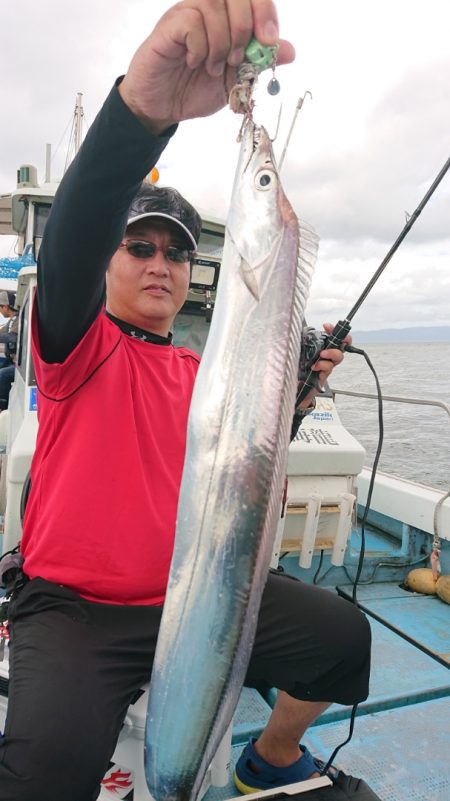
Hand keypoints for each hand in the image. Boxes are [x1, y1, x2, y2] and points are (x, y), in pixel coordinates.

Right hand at [119, 0, 294, 132]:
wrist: (163, 107)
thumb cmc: (195, 88)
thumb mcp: (236, 80)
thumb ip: (260, 63)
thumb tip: (289, 51)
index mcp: (226, 17)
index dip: (265, 12)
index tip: (269, 40)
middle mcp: (206, 9)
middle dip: (244, 28)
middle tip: (237, 59)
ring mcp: (186, 14)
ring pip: (213, 5)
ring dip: (221, 41)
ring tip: (215, 67)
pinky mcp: (168, 26)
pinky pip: (190, 22)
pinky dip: (199, 47)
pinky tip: (194, 61)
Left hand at [298, 322, 351, 408]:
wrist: (292, 386)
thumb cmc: (296, 369)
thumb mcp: (296, 351)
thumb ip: (299, 341)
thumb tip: (297, 330)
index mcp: (321, 349)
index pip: (333, 337)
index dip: (334, 330)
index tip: (327, 326)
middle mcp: (326, 357)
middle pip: (342, 346)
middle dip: (343, 340)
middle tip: (332, 339)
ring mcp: (325, 367)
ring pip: (338, 358)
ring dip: (331, 353)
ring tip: (322, 354)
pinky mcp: (323, 377)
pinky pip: (328, 369)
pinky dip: (322, 366)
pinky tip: (314, 366)